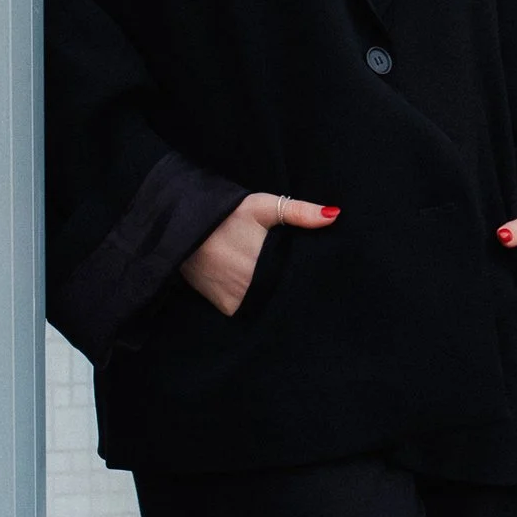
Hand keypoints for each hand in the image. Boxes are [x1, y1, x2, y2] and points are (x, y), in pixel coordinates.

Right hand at [180, 191, 338, 316]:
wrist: (183, 228)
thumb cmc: (226, 215)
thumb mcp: (262, 207)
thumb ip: (299, 212)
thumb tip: (334, 216)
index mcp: (267, 265)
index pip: (297, 281)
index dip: (307, 278)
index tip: (315, 272)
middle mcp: (252, 289)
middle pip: (283, 294)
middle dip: (291, 287)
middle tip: (295, 274)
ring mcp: (238, 302)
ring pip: (268, 304)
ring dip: (273, 296)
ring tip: (274, 279)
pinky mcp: (226, 308)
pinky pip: (249, 310)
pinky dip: (254, 302)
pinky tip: (257, 288)